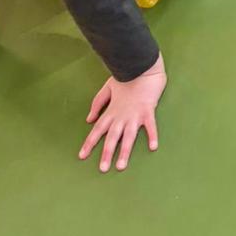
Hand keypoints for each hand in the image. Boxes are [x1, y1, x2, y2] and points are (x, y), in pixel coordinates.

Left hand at [79, 56, 166, 172]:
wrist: (141, 66)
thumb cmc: (125, 76)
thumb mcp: (107, 88)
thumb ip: (98, 104)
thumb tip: (89, 120)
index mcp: (111, 111)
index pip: (98, 130)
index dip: (89, 143)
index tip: (82, 156)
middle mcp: (121, 115)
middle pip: (112, 137)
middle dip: (106, 153)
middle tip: (102, 169)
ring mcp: (135, 114)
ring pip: (128, 136)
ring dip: (124, 151)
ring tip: (121, 166)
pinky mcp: (148, 110)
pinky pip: (151, 125)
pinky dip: (152, 135)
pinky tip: (153, 147)